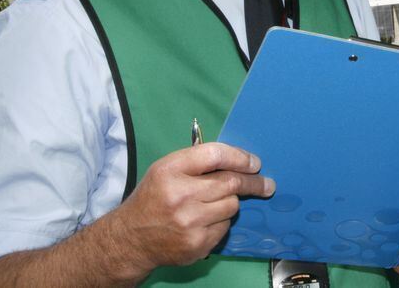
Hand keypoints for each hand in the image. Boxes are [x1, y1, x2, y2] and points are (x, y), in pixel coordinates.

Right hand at [108, 142, 274, 277]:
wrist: (131, 238)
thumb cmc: (154, 197)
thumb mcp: (166, 169)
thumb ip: (198, 161)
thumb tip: (240, 160)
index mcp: (170, 170)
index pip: (214, 155)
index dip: (239, 157)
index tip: (254, 163)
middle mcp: (179, 195)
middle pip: (230, 182)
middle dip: (253, 182)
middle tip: (267, 184)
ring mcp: (189, 222)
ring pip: (232, 206)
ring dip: (230, 203)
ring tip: (212, 205)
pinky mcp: (196, 244)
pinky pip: (225, 227)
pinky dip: (220, 222)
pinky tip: (203, 222)